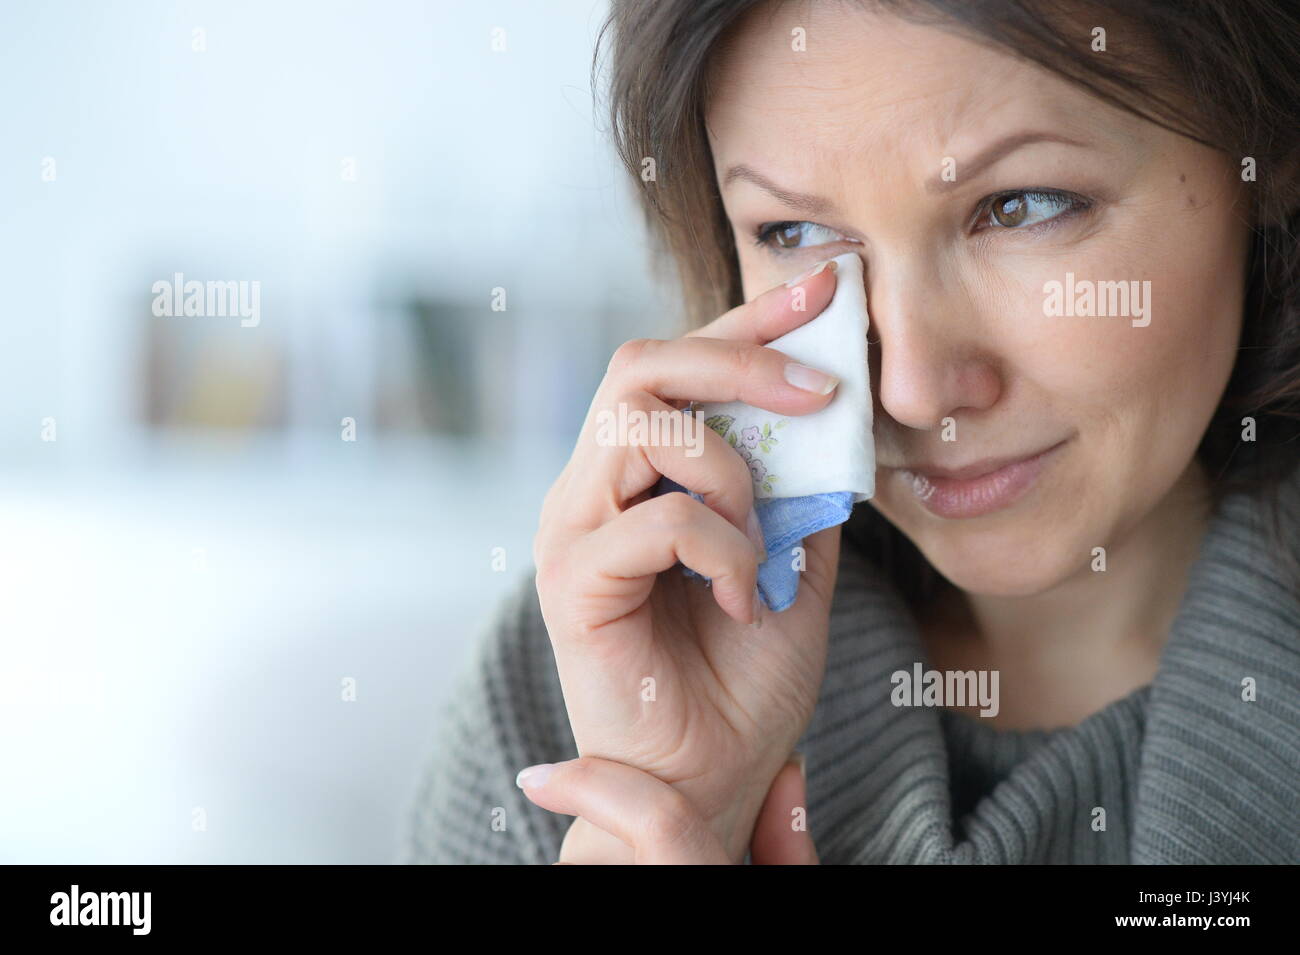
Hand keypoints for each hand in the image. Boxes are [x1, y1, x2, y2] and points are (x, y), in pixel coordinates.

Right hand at [532, 259, 843, 861]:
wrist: (713, 776)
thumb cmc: (745, 676)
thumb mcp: (793, 561)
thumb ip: (796, 487)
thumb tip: (827, 411)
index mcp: (638, 475)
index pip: (681, 367)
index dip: (748, 320)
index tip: (825, 285)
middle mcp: (593, 487)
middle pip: (641, 364)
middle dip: (739, 358)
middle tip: (819, 390)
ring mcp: (575, 529)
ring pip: (642, 423)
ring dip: (731, 470)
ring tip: (764, 539)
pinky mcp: (573, 581)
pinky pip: (657, 520)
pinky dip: (724, 548)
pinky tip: (742, 597)